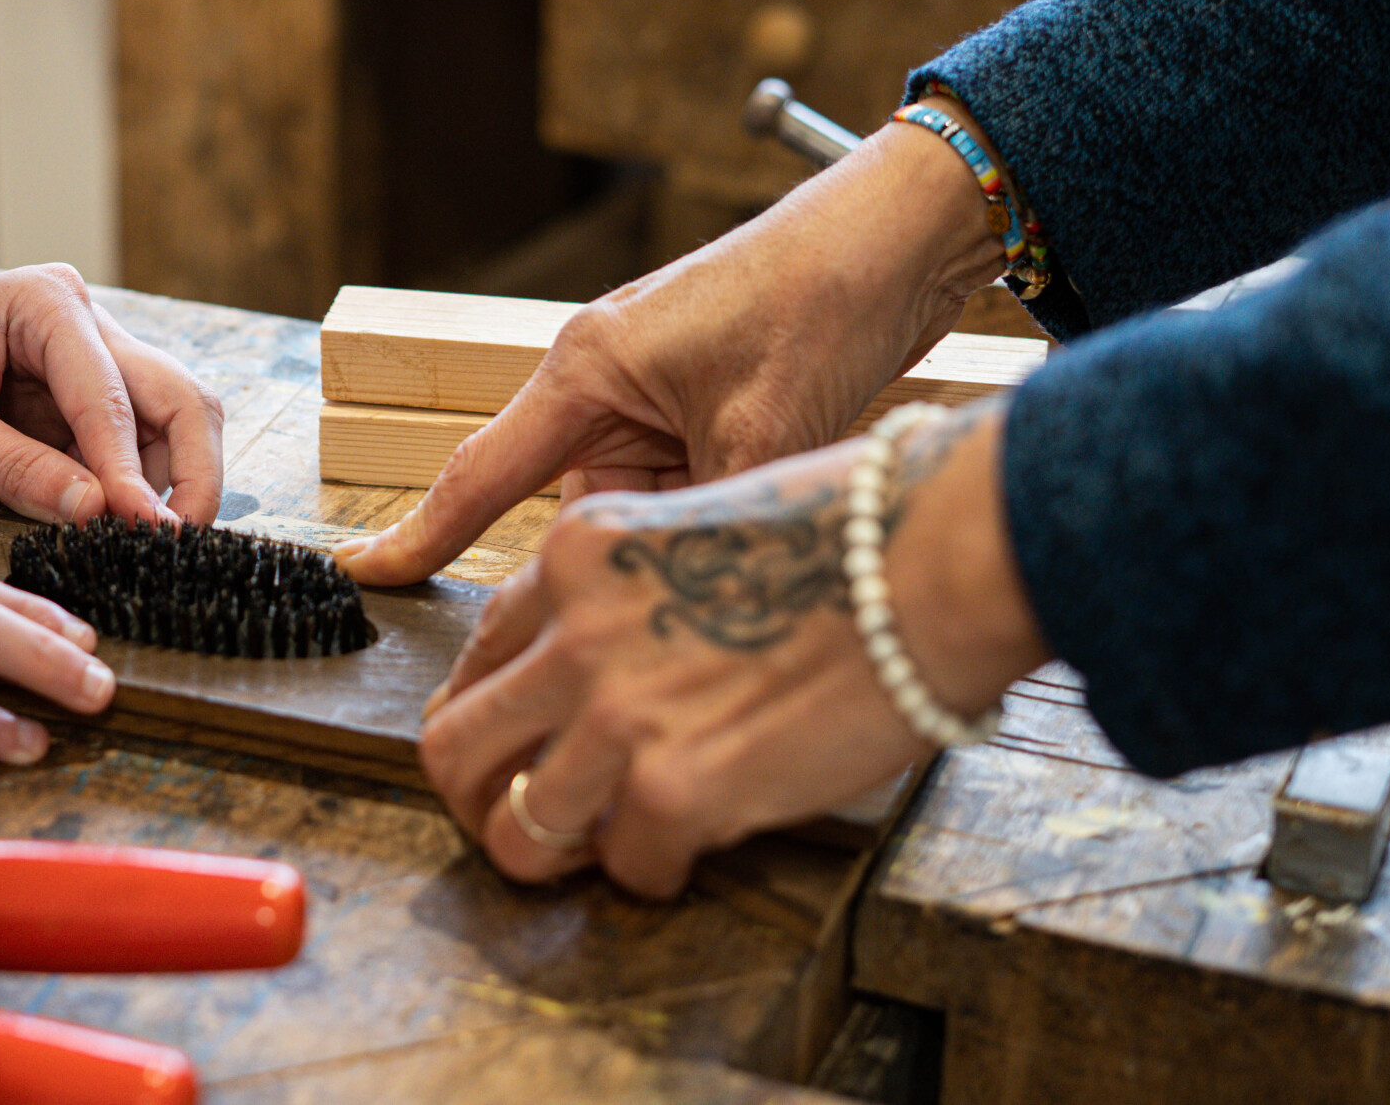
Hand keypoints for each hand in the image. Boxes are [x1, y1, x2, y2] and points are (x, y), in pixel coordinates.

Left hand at [0, 265, 225, 525]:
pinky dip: (141, 488)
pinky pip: (133, 444)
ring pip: (171, 419)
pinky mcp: (76, 400)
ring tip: (154, 549)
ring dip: (173, 482)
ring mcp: (88, 359)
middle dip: (190, 472)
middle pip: (177, 396)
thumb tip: (94, 513)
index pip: (111, 397)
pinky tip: (126, 533)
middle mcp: (84, 322)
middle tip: (178, 545)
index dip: (132, 472)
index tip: (144, 533)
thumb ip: (11, 465)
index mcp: (46, 305)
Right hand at [337, 109, 1011, 587]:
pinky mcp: (697, 402)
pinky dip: (713, 503)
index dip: (420, 537)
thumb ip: (701, 524)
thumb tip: (680, 606)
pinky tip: (769, 501)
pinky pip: (678, 482)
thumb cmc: (821, 302)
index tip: (362, 578)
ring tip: (756, 499)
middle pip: (573, 503)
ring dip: (683, 524)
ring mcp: (650, 391)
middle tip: (675, 576)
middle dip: (623, 549)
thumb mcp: (761, 433)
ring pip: (634, 502)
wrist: (903, 236)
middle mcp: (604, 377)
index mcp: (587, 367)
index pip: (480, 474)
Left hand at [417, 404, 1046, 895]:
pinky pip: (628, 867)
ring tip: (605, 852)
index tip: (519, 746)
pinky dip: (658, 871)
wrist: (935, 560)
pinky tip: (696, 847)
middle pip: (454, 746)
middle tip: (521, 823)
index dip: (493, 713)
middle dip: (477, 799)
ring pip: (516, 828)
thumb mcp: (700, 518)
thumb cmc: (856, 534)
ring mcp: (615, 714)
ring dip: (555, 854)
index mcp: (576, 557)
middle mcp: (574, 633)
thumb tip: (615, 661)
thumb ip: (637, 590)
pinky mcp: (673, 788)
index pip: (480, 652)